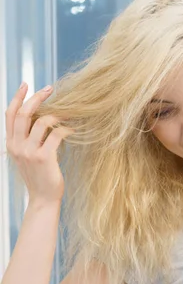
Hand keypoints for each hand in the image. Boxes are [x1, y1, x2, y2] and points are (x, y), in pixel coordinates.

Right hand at [5, 83, 73, 205]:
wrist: (43, 199)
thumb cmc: (39, 177)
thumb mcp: (26, 156)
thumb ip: (26, 139)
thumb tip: (38, 117)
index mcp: (11, 144)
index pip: (9, 115)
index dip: (17, 97)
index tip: (26, 84)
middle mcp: (17, 146)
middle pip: (23, 113)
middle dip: (36, 97)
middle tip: (49, 88)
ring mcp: (29, 152)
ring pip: (41, 122)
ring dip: (56, 114)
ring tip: (68, 113)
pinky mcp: (44, 157)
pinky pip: (56, 134)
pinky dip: (66, 128)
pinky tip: (73, 129)